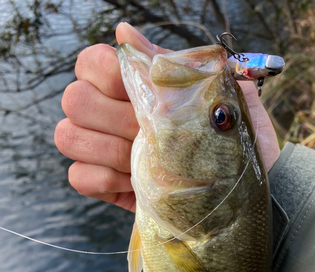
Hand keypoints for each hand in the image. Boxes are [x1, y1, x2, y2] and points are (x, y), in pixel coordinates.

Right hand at [54, 23, 279, 212]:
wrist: (239, 190)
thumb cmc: (229, 138)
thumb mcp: (215, 96)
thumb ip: (174, 63)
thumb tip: (125, 31)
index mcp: (132, 86)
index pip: (90, 62)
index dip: (108, 73)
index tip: (143, 93)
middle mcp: (108, 113)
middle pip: (75, 100)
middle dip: (114, 117)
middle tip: (149, 132)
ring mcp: (102, 151)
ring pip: (68, 137)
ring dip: (109, 149)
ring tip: (145, 161)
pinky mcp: (104, 185)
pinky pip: (78, 178)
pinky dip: (104, 180)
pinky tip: (133, 183)